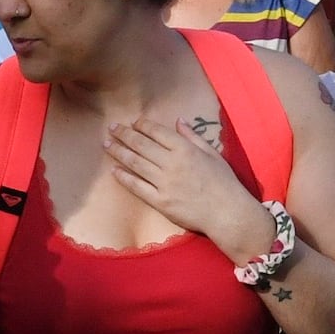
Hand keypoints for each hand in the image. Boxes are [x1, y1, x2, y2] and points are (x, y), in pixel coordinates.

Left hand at [99, 108, 272, 256]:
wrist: (227, 212)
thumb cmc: (224, 182)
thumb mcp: (212, 153)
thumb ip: (193, 136)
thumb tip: (178, 121)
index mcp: (185, 149)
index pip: (157, 132)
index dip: (142, 125)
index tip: (133, 122)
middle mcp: (171, 163)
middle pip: (141, 144)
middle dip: (124, 134)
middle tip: (112, 128)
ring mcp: (164, 183)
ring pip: (135, 163)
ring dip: (119, 152)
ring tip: (107, 144)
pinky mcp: (160, 201)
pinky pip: (137, 187)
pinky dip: (125, 178)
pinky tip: (114, 171)